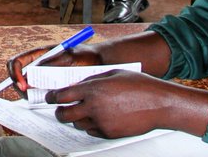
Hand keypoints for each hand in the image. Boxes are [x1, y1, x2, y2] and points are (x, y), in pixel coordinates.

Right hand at [8, 44, 101, 91]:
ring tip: (43, 97)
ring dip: (30, 95)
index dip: (14, 73)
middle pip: (18, 76)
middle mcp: (39, 65)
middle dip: (20, 87)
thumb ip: (50, 65)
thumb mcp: (68, 58)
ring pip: (27, 88)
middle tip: (30, 96)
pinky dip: (40, 99)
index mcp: (39, 54)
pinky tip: (50, 100)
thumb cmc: (85, 55)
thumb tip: (32, 75)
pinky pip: (40, 94)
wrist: (99, 62)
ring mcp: (44, 76)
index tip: (23, 85)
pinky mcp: (52, 86)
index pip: (16, 61)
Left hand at [47, 71, 207, 138]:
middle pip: (65, 114)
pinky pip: (92, 131)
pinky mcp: (109, 133)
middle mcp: (94, 106)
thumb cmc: (138, 85)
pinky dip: (91, 125)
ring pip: (78, 124)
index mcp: (93, 88)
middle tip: (59, 109)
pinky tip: (98, 118)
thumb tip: (77, 84)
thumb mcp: (112, 73)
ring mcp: (101, 122)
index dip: (52, 97)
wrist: (158, 103)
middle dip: (59, 112)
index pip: (62, 95)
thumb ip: (92, 79)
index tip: (49, 97)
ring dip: (76, 118)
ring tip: (82, 111)